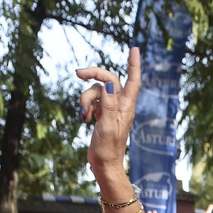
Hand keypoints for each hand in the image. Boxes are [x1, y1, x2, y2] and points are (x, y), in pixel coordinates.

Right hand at [78, 46, 140, 174]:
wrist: (103, 164)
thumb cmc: (108, 148)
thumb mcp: (108, 125)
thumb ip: (109, 104)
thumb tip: (110, 83)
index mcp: (126, 106)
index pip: (133, 80)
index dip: (134, 64)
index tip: (134, 49)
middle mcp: (120, 105)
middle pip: (108, 79)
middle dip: (93, 75)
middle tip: (77, 73)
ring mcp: (110, 108)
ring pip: (96, 91)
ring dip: (85, 100)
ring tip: (83, 116)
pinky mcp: (102, 113)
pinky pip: (91, 101)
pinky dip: (85, 107)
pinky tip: (84, 119)